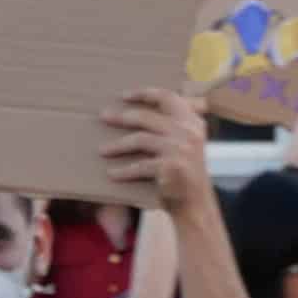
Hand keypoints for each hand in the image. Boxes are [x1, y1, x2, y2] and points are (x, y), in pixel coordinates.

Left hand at [100, 85, 214, 210]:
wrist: (195, 203)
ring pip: (140, 139)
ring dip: (117, 145)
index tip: (123, 95)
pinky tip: (111, 173)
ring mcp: (181, 148)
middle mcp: (188, 131)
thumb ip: (173, 125)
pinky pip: (139, 166)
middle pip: (147, 117)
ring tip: (102, 150)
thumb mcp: (186, 143)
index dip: (144, 93)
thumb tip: (139, 109)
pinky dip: (123, 171)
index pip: (167, 97)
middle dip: (122, 116)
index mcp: (192, 121)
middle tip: (103, 117)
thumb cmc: (183, 172)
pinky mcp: (171, 166)